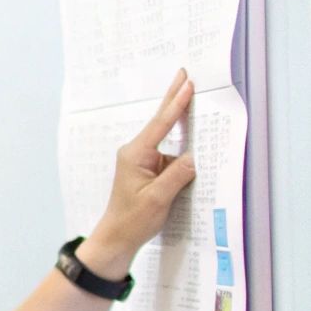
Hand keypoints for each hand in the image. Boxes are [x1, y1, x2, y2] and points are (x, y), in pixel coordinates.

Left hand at [87, 70, 197, 273]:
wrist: (116, 237)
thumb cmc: (133, 220)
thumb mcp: (158, 198)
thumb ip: (177, 175)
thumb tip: (194, 156)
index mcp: (135, 155)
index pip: (161, 124)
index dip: (176, 104)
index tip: (187, 84)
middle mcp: (136, 152)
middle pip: (160, 121)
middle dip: (173, 98)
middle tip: (183, 73)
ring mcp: (142, 160)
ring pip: (167, 137)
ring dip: (181, 123)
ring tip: (193, 100)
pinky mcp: (148, 169)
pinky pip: (168, 153)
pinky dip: (181, 147)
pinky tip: (191, 142)